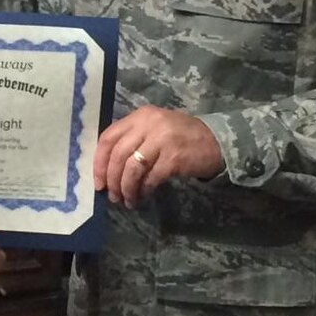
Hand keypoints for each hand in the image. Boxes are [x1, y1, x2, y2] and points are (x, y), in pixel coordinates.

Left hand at [94, 108, 222, 207]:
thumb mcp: (155, 129)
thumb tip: (108, 169)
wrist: (216, 141)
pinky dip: (144, 190)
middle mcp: (149, 124)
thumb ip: (133, 139)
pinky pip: (150, 178)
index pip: (108, 137)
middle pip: (118, 155)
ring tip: (127, 200)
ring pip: (132, 168)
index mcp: (140, 116)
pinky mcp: (174, 158)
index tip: (98, 181)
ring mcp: (162, 140)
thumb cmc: (182, 137)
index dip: (99, 162)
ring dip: (126, 188)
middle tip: (112, 196)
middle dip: (112, 179)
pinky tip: (143, 197)